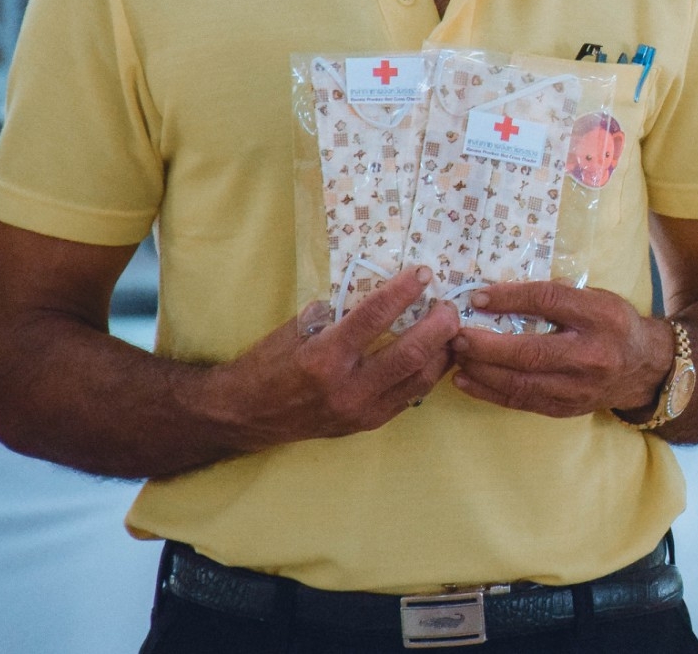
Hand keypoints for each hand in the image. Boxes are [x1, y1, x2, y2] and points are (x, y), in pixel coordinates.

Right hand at [202, 267, 459, 451]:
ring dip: (443, 352)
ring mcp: (360, 411)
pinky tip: (436, 356)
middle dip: (440, 325)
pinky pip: (410, 397)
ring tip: (451, 329)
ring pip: (420, 379)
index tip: (423, 274)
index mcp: (323, 357)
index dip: (404, 291)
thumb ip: (336, 311)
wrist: (246, 416)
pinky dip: (428, 374)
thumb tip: (379, 286)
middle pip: (411, 353)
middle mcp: (346, 388)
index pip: (375, 317)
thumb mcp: (296, 328)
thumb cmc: (269, 364)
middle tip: (450, 305)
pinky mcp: (367, 424)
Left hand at [450, 282, 673, 419]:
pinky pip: (521, 402)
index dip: (511, 299)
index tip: (478, 297)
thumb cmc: (613, 324)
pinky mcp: (566, 409)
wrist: (643, 368)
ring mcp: (578, 388)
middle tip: (455, 334)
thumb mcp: (596, 298)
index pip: (550, 302)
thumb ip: (558, 295)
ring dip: (481, 370)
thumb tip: (501, 293)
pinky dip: (489, 391)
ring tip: (455, 356)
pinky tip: (466, 380)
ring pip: (521, 383)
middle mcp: (592, 355)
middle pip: (531, 351)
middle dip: (486, 345)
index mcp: (601, 316)